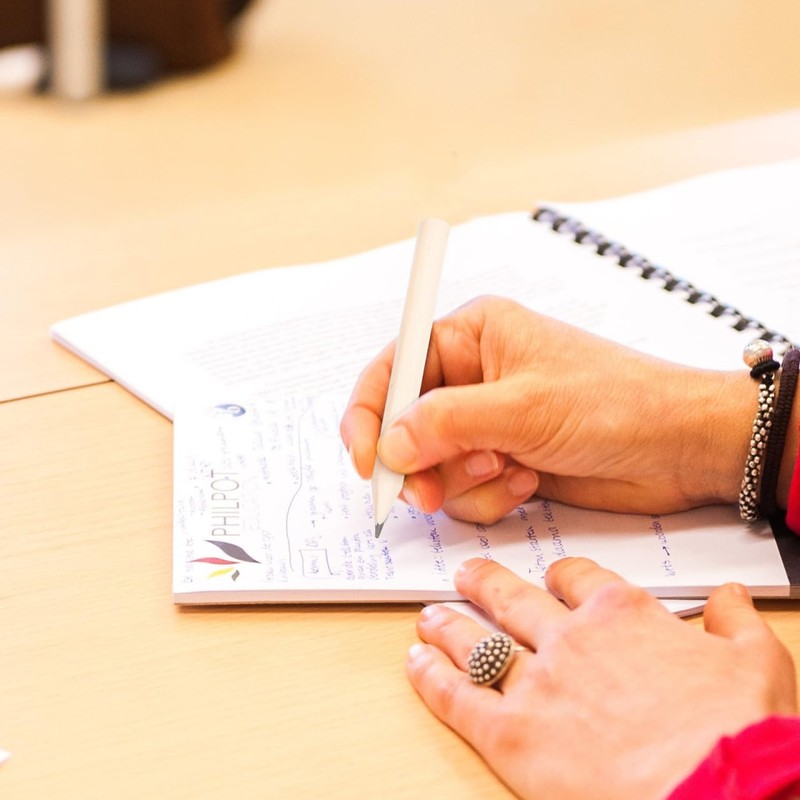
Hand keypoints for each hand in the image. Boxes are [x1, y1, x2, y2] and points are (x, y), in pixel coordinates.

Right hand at [340, 295, 753, 523]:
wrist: (679, 448)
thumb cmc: (615, 403)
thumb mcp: (523, 407)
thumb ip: (445, 422)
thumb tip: (388, 445)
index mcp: (471, 336)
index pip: (393, 368)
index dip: (369, 414)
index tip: (368, 461)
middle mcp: (472, 377)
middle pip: (404, 425)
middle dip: (419, 463)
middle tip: (430, 492)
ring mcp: (487, 423)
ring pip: (432, 466)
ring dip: (462, 482)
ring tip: (506, 471)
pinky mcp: (502, 461)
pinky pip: (463, 490)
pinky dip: (489, 496)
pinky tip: (528, 482)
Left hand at [407, 558, 797, 799]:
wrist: (718, 795)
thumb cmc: (740, 734)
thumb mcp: (758, 663)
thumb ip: (735, 621)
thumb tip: (730, 596)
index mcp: (622, 614)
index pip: (578, 579)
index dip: (560, 575)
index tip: (551, 576)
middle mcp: (570, 639)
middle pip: (514, 598)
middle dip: (485, 583)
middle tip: (466, 574)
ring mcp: (536, 684)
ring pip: (477, 641)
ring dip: (448, 625)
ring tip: (429, 616)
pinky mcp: (513, 736)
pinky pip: (458, 698)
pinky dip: (431, 679)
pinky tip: (415, 664)